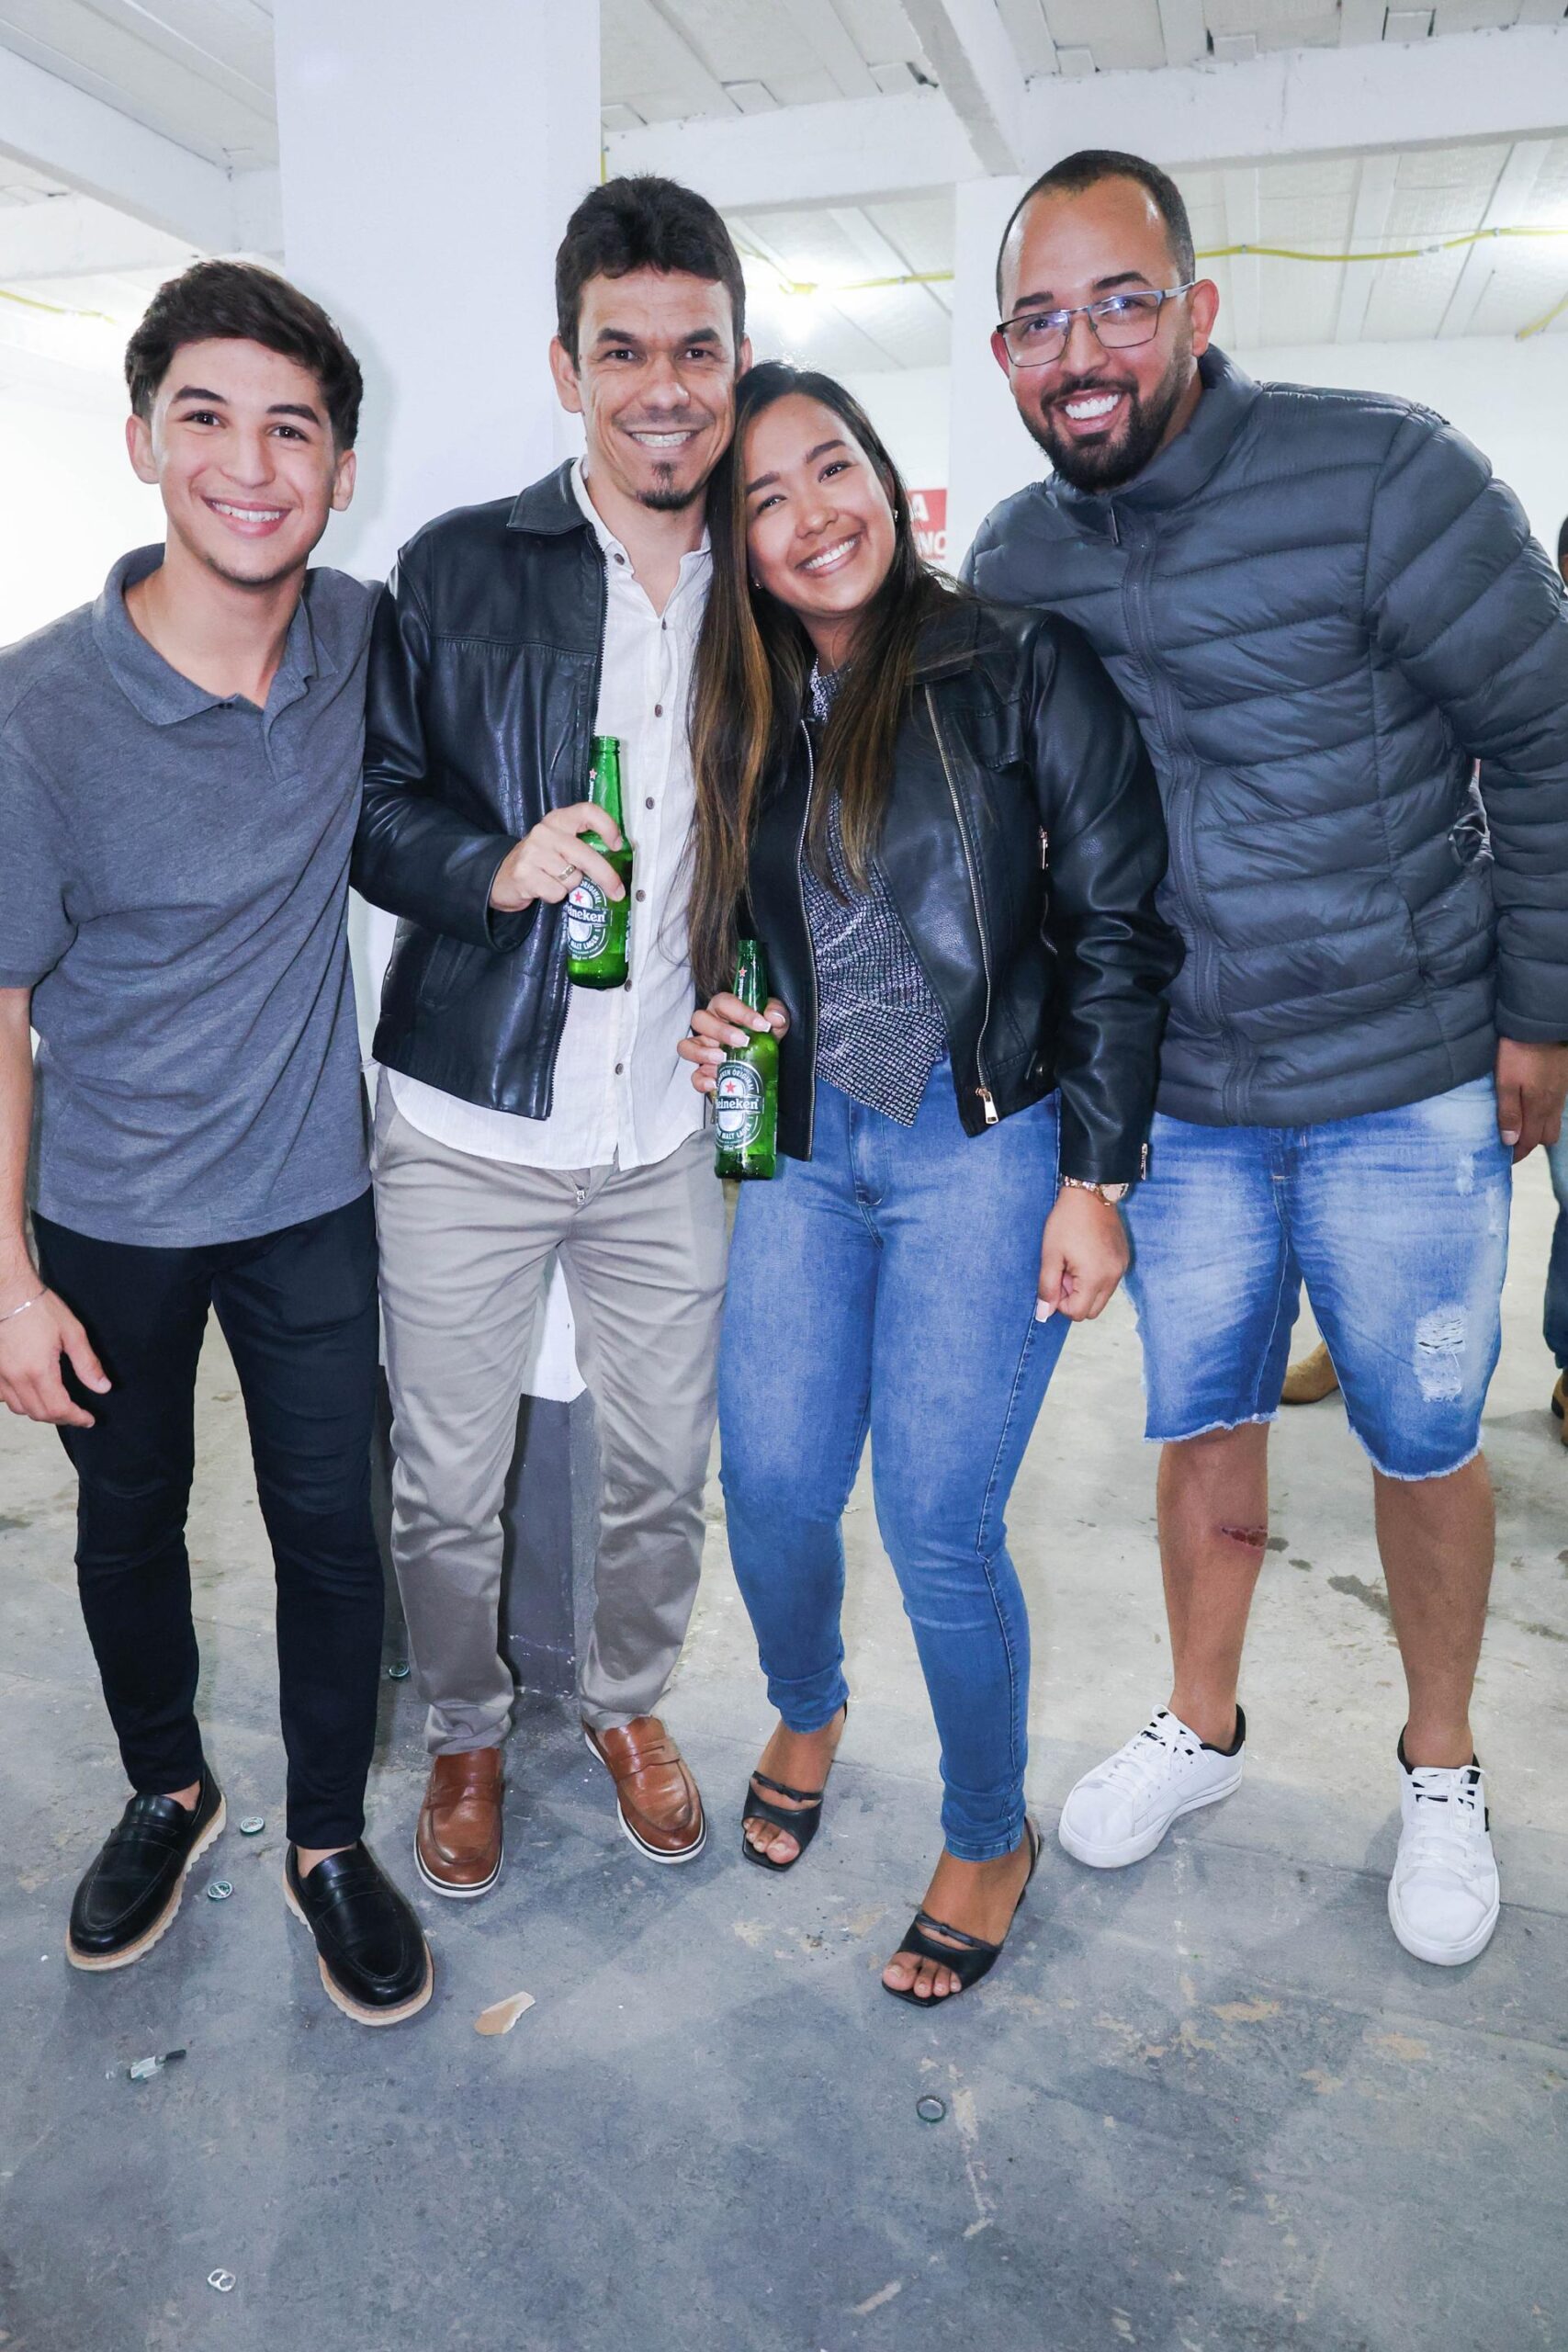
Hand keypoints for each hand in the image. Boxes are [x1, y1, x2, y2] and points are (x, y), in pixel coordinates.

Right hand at [0, 1280, 110, 1427]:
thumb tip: (101, 1387)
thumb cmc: (38, 1306)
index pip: (58, 1409)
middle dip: (61, 1418)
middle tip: (77, 1414)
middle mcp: (15, 1378)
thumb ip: (87, 1364)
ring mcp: (0, 1375)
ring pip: (19, 1408)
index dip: (76, 1418)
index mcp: (38, 1371)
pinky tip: (30, 1393)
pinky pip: (3, 1397)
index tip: (88, 1419)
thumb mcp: (72, 1332)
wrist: (7, 1291)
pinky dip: (19, 1401)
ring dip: (40, 1412)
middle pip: (39, 1414)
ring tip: (57, 1406)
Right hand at [489, 804, 625, 913]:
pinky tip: (543, 888)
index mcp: (558, 819)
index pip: (587, 811)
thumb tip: (616, 863)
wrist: (501, 876)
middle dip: (606, 876)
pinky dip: (555, 896)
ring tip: (555, 880)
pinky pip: (557, 892)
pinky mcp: (525, 874)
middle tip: (618, 891)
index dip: (607, 826)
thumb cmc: (539, 861)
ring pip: (573, 878)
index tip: (617, 845)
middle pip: (586, 854)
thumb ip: (582, 845)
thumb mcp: (559, 844)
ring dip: (570, 886)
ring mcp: (533, 853)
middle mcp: (545, 832)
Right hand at [677, 994, 788, 1096]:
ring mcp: (704, 1049)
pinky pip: (694, 1076)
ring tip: (722, 1058)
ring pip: (687, 1046)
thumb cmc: (763, 1034)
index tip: (761, 1024)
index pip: (724, 1002)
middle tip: (742, 1041)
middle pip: (699, 1020)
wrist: (764, 1059)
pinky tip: (715, 1082)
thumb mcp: (774, 1022)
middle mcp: (709, 1027)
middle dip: (720, 1031)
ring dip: (702, 1053)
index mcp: (724, 1010)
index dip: (741, 1011)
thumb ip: (777, 1014)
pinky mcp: (705, 1071)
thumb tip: (773, 1018)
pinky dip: (701, 1080)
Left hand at [1037, 1188, 1128, 1322]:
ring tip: (1074, 1262)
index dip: (1060, 1302)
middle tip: (1064, 1272)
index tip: (1055, 1278)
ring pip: (1101, 1297)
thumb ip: (1047, 1287)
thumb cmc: (1067, 1221)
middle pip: (1092, 1311)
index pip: (1077, 1313)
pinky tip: (1085, 1255)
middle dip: (1074, 1298)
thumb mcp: (1051, 1254)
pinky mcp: (1123, 1259)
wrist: (1091, 1192)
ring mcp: (1121, 1268)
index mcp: (1095, 1278)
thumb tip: (1044, 1315)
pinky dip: (1096, 1277)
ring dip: (1084, 1288)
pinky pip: (1109, 1282)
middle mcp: (1113, 1277)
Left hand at [1494, 1038, 1567, 1162]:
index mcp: (1539, 1107)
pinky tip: (1534, 1104)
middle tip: (1512, 1142)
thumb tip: (1511, 1141)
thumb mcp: (1506, 1081)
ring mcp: (1561, 1092)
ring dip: (1539, 1128)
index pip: (1530, 1142)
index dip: (1517, 1154)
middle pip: (1547, 1136)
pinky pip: (1557, 1106)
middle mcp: (1554, 1104)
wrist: (1543, 1021)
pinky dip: (1546, 1113)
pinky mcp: (1563, 1079)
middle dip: (1530, 1144)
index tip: (1505, 1159)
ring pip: (1554, 1121)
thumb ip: (1509, 1112)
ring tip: (1521, 1125)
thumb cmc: (1520, 1051)